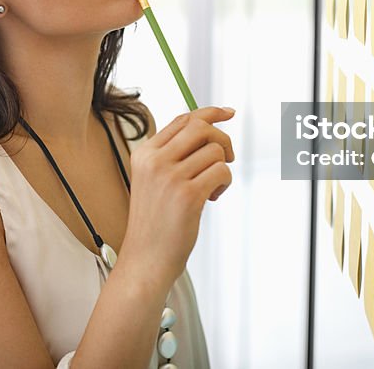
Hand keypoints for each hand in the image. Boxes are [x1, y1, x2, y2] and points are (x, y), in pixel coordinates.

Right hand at [116, 106, 235, 288]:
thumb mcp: (153, 180)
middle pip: (201, 127)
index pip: (183, 119)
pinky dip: (224, 182)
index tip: (228, 113)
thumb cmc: (155, 222)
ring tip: (211, 188)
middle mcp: (154, 161)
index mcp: (144, 153)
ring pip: (215, 150)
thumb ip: (172, 154)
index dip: (210, 113)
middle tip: (227, 157)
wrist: (146, 260)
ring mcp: (170, 177)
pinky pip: (222, 171)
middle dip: (223, 138)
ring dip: (223, 168)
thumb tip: (207, 127)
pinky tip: (212, 197)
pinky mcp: (188, 195)